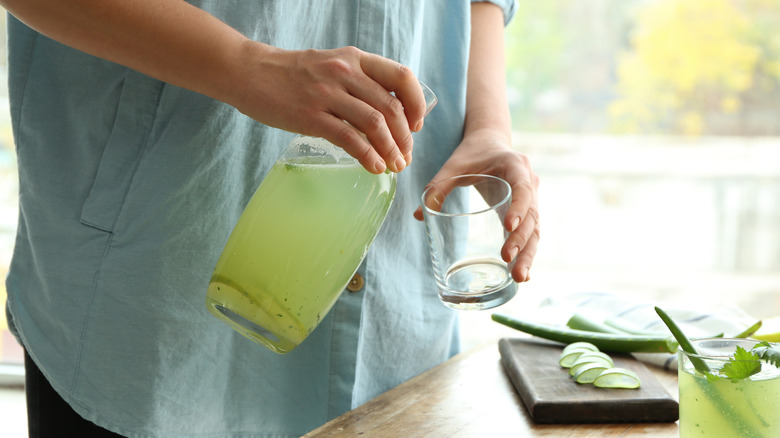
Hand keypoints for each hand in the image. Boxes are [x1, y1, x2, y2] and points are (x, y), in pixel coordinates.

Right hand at [228, 44, 427, 173]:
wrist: (250, 72)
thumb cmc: (293, 74)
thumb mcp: (332, 65)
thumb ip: (359, 82)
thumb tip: (389, 113)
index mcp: (355, 59)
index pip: (402, 77)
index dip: (416, 104)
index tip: (416, 125)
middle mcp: (345, 72)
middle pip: (391, 107)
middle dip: (405, 138)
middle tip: (406, 156)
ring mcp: (327, 94)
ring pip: (374, 124)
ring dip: (390, 150)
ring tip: (394, 166)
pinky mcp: (310, 116)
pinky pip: (349, 139)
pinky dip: (368, 156)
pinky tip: (374, 167)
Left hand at [414, 129, 539, 282]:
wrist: (490, 142)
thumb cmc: (471, 154)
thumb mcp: (453, 166)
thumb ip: (438, 187)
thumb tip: (419, 215)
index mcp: (515, 165)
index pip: (522, 188)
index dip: (518, 207)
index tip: (508, 225)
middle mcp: (530, 182)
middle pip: (532, 215)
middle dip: (522, 240)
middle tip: (508, 259)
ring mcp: (532, 198)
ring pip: (535, 229)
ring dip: (528, 253)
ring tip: (520, 277)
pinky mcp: (527, 212)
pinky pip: (531, 233)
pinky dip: (527, 252)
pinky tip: (522, 274)